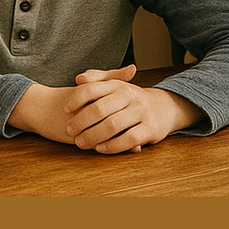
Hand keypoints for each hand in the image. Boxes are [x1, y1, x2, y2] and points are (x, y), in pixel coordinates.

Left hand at [67, 64, 204, 153]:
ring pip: (112, 125)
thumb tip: (78, 79)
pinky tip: (100, 149)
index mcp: (117, 85)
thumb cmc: (130, 99)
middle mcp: (129, 95)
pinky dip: (113, 145)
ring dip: (93, 135)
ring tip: (81, 143)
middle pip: (99, 108)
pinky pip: (129, 138)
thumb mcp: (115, 86)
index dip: (76, 99)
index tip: (65, 109)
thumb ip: (96, 80)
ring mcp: (141, 111)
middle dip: (82, 121)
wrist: (163, 107)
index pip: (92, 88)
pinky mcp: (150, 128)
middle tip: (69, 130)